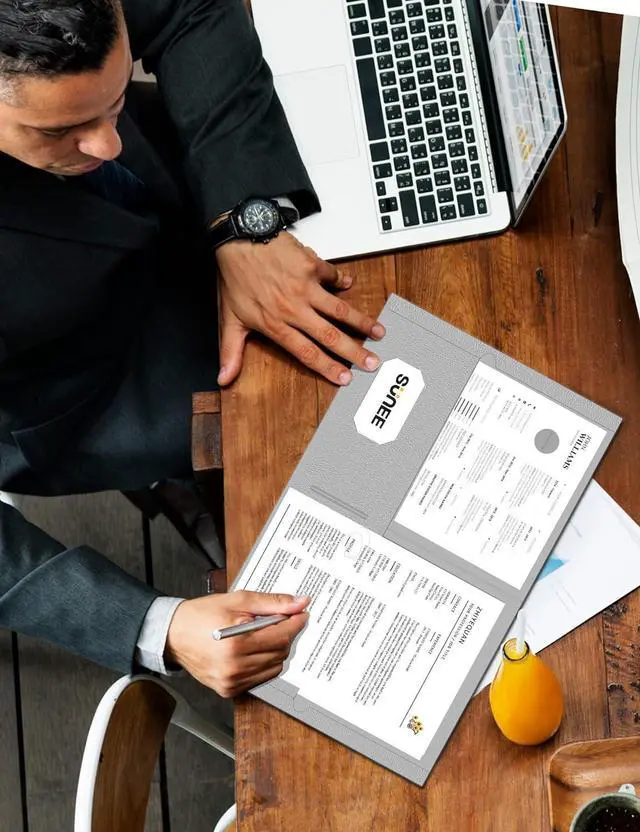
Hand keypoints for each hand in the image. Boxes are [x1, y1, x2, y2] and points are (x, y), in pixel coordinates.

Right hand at [165, 590, 308, 697]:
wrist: (173, 634)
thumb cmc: (201, 615)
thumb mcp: (238, 600)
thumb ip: (272, 602)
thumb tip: (299, 603)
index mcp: (236, 644)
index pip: (282, 636)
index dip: (296, 622)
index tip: (301, 613)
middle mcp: (234, 668)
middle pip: (281, 652)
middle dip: (285, 634)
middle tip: (279, 620)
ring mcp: (231, 682)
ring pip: (274, 667)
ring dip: (275, 649)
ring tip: (261, 634)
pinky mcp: (228, 690)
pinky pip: (260, 678)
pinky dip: (263, 663)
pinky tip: (252, 649)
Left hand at [215, 231, 385, 385]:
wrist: (238, 238)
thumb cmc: (234, 276)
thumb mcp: (229, 319)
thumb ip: (231, 351)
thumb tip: (224, 378)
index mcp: (276, 324)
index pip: (307, 353)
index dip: (328, 367)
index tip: (345, 377)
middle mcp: (294, 308)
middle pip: (330, 335)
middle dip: (354, 352)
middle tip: (372, 362)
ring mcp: (305, 287)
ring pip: (339, 309)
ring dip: (361, 322)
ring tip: (379, 332)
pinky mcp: (311, 265)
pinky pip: (332, 275)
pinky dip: (342, 280)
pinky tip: (350, 284)